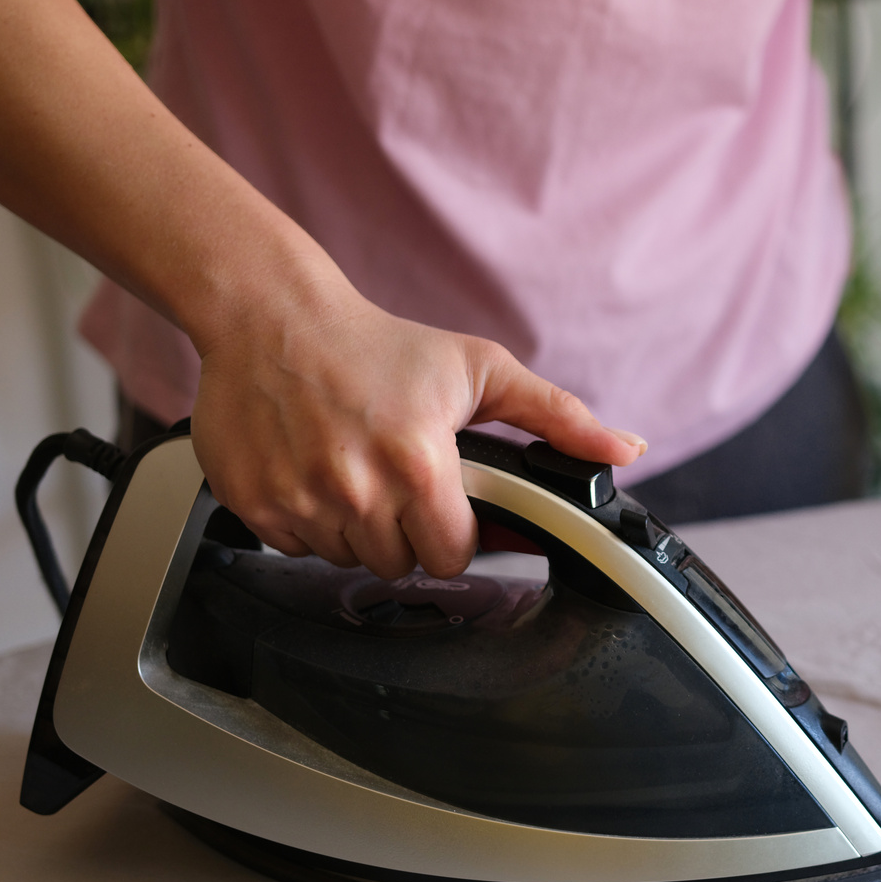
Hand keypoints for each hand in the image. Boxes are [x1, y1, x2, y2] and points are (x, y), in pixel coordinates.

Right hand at [190, 279, 644, 578]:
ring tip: (355, 472)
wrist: (272, 315)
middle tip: (397, 483)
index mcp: (420, 464)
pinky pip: (295, 547)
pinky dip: (306, 522)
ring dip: (357, 530)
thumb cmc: (379, 343)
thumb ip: (558, 417)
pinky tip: (314, 473)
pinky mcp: (255, 504)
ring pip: (347, 560)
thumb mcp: (480, 369)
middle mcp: (358, 490)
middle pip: (400, 565)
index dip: (455, 533)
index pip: (453, 555)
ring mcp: (302, 501)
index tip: (444, 504)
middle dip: (406, 533)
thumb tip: (625, 450)